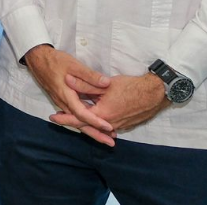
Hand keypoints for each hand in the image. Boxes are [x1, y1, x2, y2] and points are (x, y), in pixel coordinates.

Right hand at [23, 45, 114, 144]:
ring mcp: (62, 102)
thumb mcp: (73, 65)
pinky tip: (93, 123)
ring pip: (77, 120)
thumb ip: (90, 75)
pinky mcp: (62, 100)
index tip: (109, 128)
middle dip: (95, 134)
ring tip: (106, 136)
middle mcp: (63, 103)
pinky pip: (74, 115)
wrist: (37, 58)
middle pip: (79, 123)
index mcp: (66, 95)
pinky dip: (85, 121)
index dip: (95, 122)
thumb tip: (106, 83)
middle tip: (111, 144)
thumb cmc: (55, 61)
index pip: (82, 113)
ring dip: (91, 129)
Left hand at [51, 73, 168, 134]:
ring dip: (84, 122)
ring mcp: (118, 125)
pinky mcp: (124, 124)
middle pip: (86, 125)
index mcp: (103, 114)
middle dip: (71, 121)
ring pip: (96, 126)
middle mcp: (110, 124)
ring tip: (70, 118)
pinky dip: (96, 123)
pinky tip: (91, 119)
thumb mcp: (105, 84)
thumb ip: (85, 84)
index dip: (65, 118)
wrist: (154, 94)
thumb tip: (67, 79)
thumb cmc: (131, 87)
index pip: (79, 119)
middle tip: (57, 119)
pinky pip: (106, 126)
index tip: (53, 117)